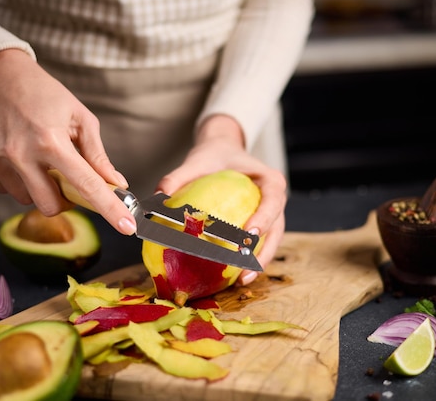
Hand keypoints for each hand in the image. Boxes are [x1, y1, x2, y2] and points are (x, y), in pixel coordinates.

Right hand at [0, 49, 136, 234]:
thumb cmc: (44, 94)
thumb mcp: (80, 118)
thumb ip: (97, 156)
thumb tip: (116, 183)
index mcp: (51, 141)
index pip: (86, 185)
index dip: (109, 209)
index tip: (126, 227)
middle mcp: (20, 153)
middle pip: (51, 206)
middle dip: (64, 200)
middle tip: (67, 178)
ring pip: (28, 200)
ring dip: (40, 188)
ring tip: (39, 159)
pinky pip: (6, 189)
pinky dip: (18, 180)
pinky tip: (19, 156)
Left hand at [156, 114, 286, 284]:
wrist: (222, 153)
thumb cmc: (215, 157)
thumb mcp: (197, 161)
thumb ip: (179, 176)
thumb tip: (158, 196)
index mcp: (270, 180)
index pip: (273, 199)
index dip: (266, 217)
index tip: (250, 233)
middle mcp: (275, 200)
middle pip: (277, 228)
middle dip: (264, 251)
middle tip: (245, 268)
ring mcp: (271, 216)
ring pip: (271, 242)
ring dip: (258, 263)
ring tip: (241, 281)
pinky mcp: (261, 227)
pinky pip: (257, 246)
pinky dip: (246, 260)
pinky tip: (230, 277)